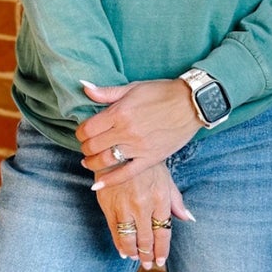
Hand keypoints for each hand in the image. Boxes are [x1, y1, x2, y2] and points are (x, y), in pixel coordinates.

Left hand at [77, 78, 201, 189]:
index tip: (82, 133)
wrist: (191, 103)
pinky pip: (126, 174)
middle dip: (85, 148)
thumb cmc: (162, 93)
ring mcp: (138, 147)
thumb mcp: (132, 88)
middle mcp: (126, 131)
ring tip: (90, 162)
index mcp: (119, 112)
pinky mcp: (150, 158)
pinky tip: (97, 184)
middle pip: (93, 146)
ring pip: (105, 161)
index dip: (80, 133)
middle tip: (87, 147)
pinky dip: (109, 181)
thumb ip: (107, 92)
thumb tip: (84, 87)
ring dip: (92, 163)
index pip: (88, 129)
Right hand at [96, 163, 194, 268]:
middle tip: (148, 264)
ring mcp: (124, 207)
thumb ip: (176, 201)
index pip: (163, 232)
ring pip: (129, 238)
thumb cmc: (145, 165)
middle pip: (146, 239)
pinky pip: (114, 231)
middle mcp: (143, 205)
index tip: (161, 260)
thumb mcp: (166, 179)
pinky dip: (119, 243)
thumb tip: (189, 218)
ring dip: (133, 252)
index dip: (162, 249)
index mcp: (160, 198)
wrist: (118, 151)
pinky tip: (123, 251)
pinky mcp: (107, 206)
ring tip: (135, 259)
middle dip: (147, 255)